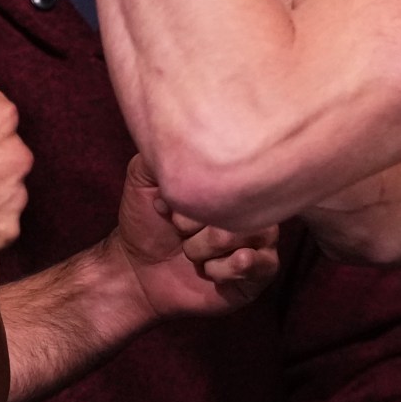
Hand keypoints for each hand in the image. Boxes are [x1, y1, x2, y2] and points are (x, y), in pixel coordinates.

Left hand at [108, 154, 277, 316]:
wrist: (138, 270)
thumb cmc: (146, 222)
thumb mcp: (146, 178)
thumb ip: (163, 149)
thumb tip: (184, 129)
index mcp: (231, 182)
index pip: (229, 178)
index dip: (193, 199)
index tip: (171, 209)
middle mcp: (251, 207)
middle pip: (239, 212)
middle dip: (195, 230)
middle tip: (181, 235)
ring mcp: (260, 238)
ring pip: (247, 239)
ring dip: (205, 251)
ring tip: (191, 253)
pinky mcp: (261, 272)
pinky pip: (261, 266)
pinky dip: (225, 270)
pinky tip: (208, 270)